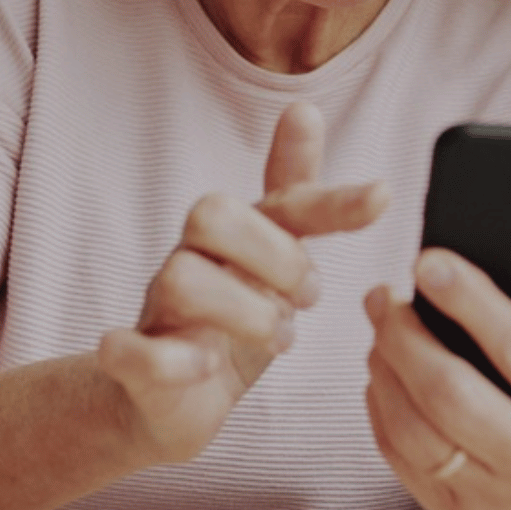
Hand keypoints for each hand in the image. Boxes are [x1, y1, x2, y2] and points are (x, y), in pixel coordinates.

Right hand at [101, 102, 387, 464]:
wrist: (161, 403)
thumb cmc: (226, 324)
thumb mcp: (273, 259)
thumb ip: (297, 196)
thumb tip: (305, 107)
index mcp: (234, 238)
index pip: (282, 200)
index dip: (333, 200)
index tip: (384, 195)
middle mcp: (192, 261)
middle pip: (210, 213)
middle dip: (276, 254)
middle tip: (309, 297)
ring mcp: (159, 310)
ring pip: (180, 278)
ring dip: (244, 311)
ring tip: (278, 339)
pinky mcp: (134, 364)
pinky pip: (126, 349)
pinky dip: (167, 359)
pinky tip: (200, 366)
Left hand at [364, 251, 510, 509]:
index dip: (472, 302)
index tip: (433, 263)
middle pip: (453, 394)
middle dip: (406, 337)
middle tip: (384, 295)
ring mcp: (493, 497)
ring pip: (417, 431)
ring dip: (385, 373)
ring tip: (379, 330)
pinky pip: (403, 462)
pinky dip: (382, 413)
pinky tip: (381, 378)